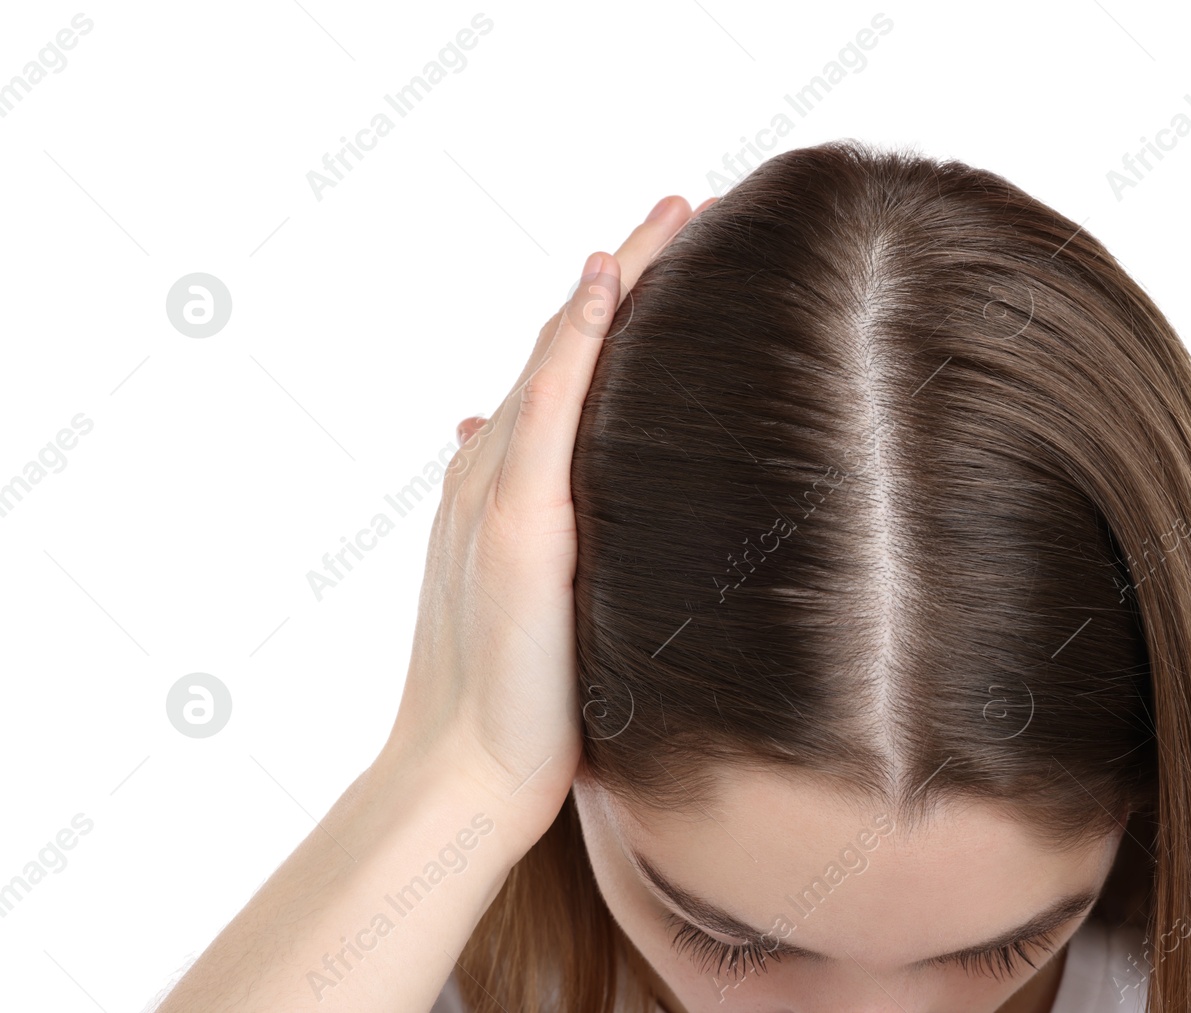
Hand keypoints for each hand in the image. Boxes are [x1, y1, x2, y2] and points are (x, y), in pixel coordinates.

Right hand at [382, 194, 712, 845]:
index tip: (670, 256)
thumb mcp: (545, 602)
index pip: (568, 375)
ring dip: (611, 279)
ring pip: (557, 356)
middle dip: (624, 272)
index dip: (614, 310)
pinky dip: (572, 341)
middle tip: (684, 206)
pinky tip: (605, 283)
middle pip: (566, 346)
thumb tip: (549, 481)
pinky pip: (545, 408)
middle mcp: (496, 469)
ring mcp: (499, 490)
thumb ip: (550, 536)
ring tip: (670, 213)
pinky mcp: (517, 523)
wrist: (469, 774)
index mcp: (510, 487)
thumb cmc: (522, 700)